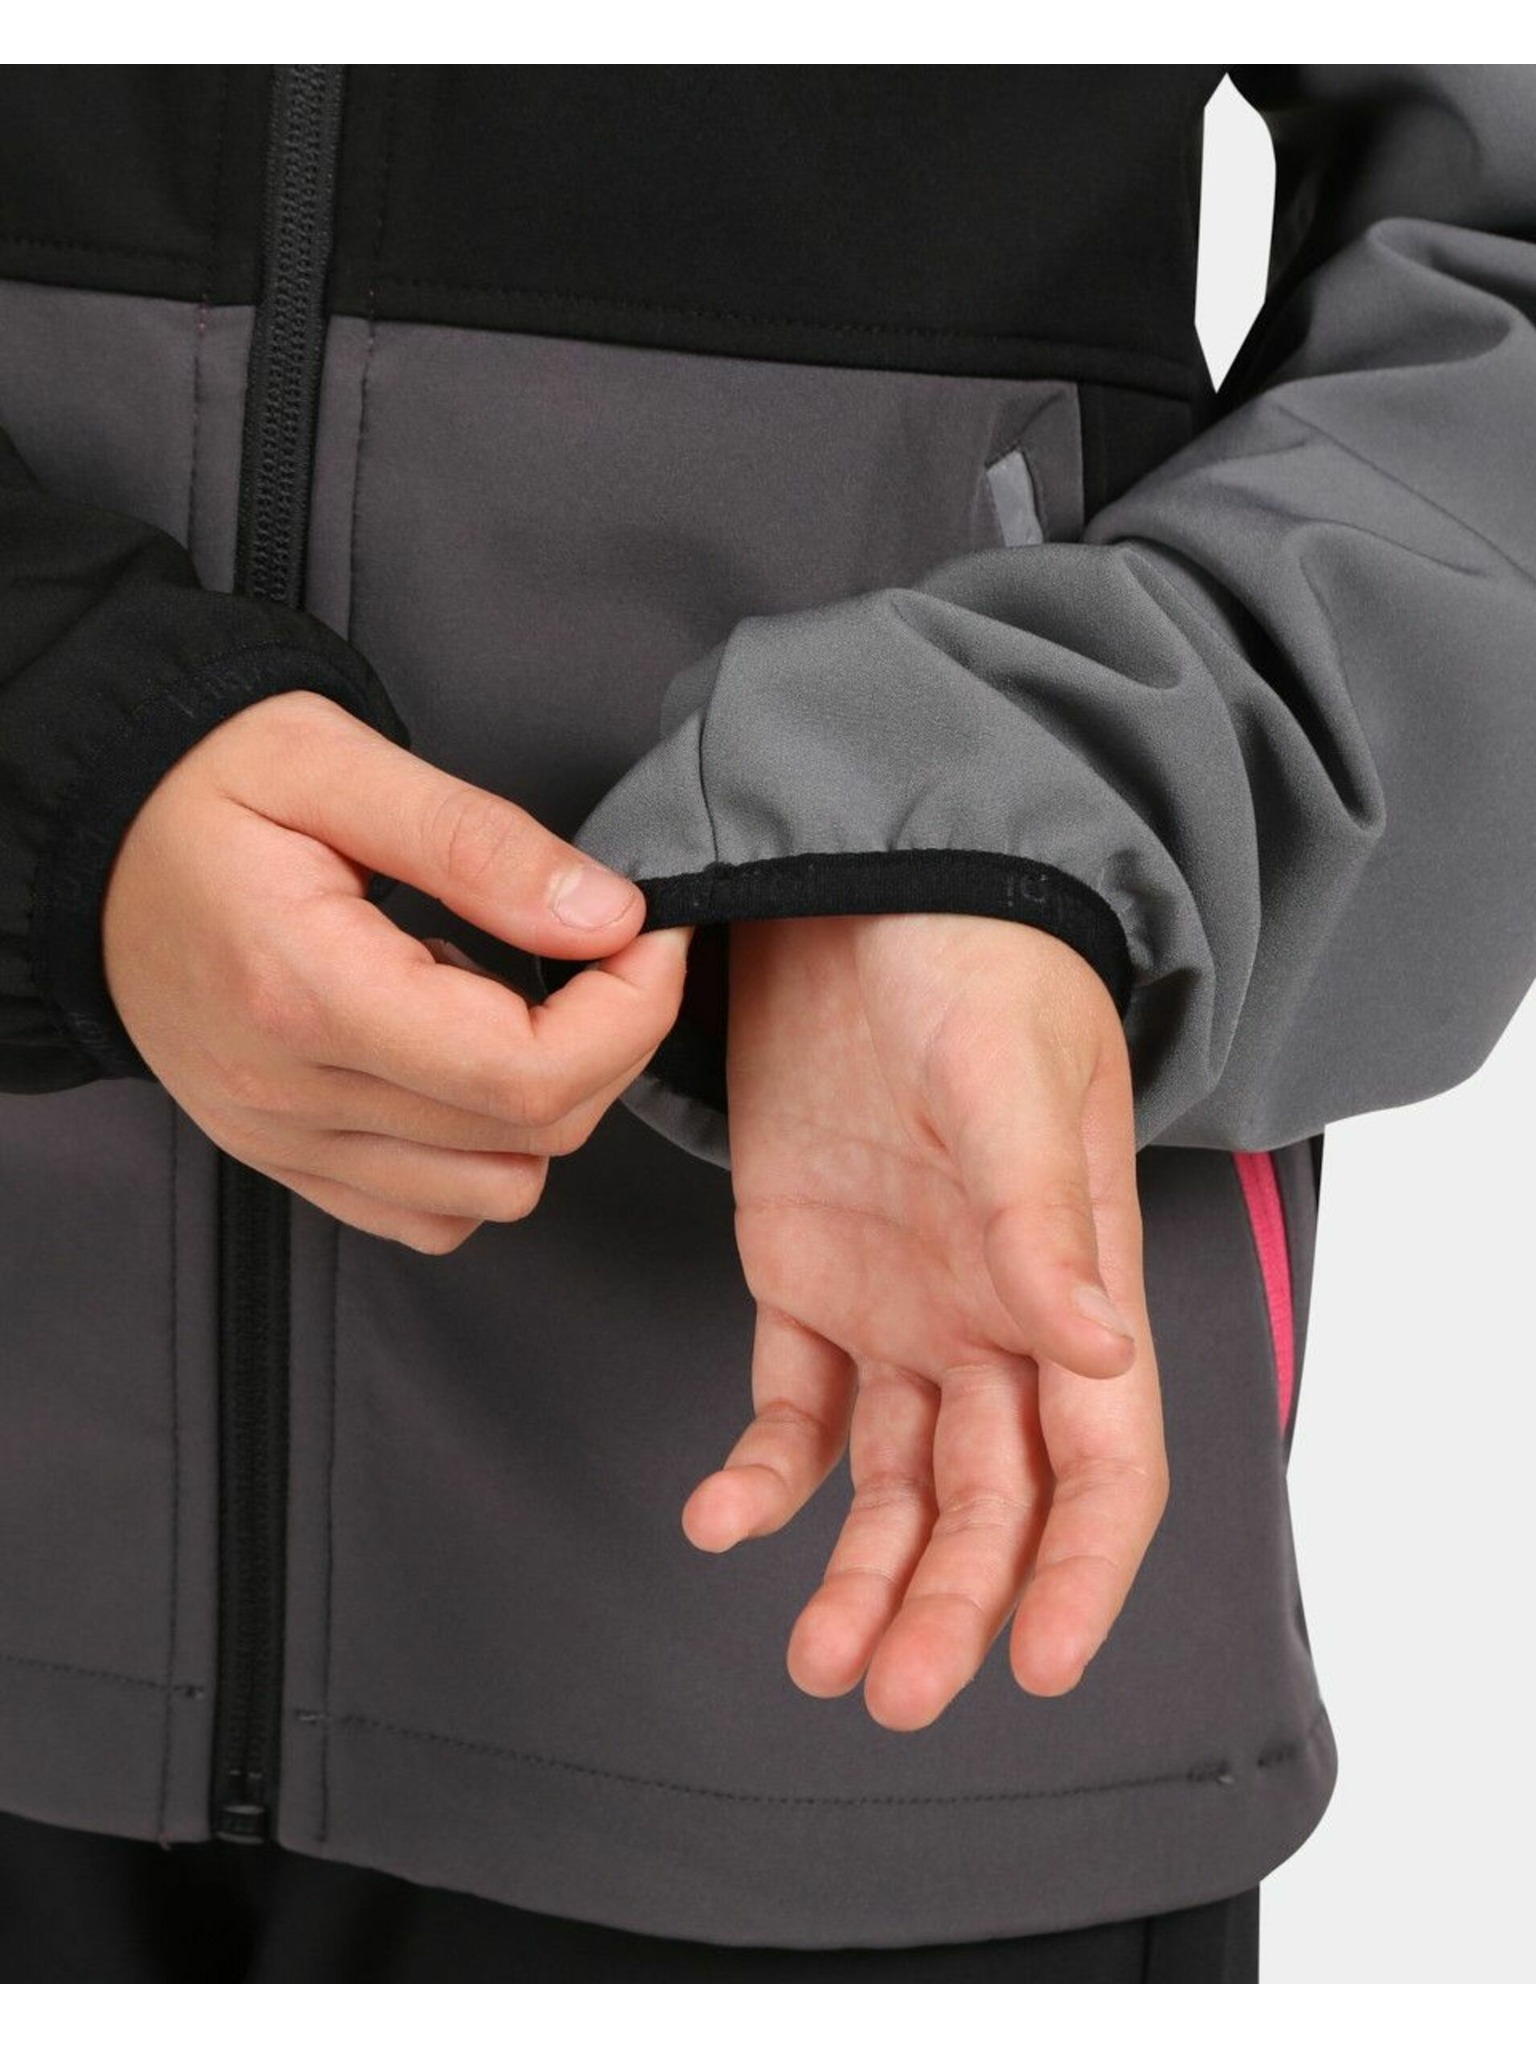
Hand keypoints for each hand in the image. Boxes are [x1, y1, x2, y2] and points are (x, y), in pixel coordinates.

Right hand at [103, 689, 688, 1251]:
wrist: (92, 844)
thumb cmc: (204, 789)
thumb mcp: (335, 762)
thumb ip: (481, 844)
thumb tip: (608, 914)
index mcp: (308, 994)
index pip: (530, 1071)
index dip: (631, 1011)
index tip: (647, 932)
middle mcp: (291, 1096)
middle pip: (531, 1136)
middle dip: (611, 1043)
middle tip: (598, 947)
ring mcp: (286, 1144)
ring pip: (497, 1191)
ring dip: (546, 1101)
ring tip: (494, 997)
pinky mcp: (289, 1163)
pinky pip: (434, 1215)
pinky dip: (483, 1154)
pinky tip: (454, 1060)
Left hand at [682, 912, 1165, 1728]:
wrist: (855, 886)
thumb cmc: (969, 965)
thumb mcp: (1010, 1077)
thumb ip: (1042, 1215)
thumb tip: (1101, 1347)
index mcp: (1070, 1278)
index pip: (1104, 1460)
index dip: (1081, 1569)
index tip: (1035, 1662)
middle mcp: (991, 1313)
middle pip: (991, 1496)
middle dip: (955, 1602)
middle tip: (896, 1692)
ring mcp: (895, 1302)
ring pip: (893, 1478)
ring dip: (864, 1574)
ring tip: (819, 1660)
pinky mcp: (802, 1274)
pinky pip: (792, 1401)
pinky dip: (762, 1471)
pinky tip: (721, 1518)